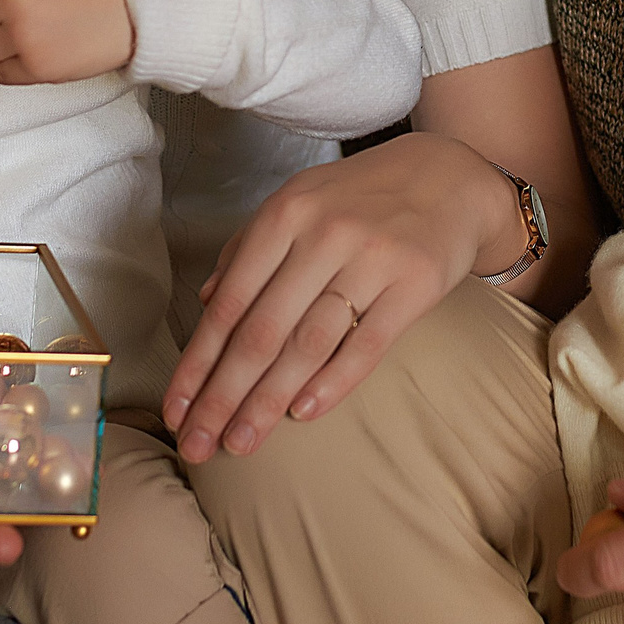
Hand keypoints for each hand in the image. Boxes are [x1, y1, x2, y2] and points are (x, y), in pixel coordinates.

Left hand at [163, 135, 531, 461]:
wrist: (448, 178)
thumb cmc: (357, 199)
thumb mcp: (297, 204)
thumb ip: (248, 249)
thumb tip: (205, 304)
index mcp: (285, 215)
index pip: (230, 304)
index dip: (198, 364)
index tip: (176, 412)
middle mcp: (324, 234)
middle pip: (262, 331)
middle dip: (224, 396)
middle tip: (199, 446)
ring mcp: (373, 259)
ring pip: (308, 344)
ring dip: (268, 401)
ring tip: (242, 442)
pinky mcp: (416, 283)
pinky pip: (367, 344)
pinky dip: (332, 382)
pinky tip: (302, 413)